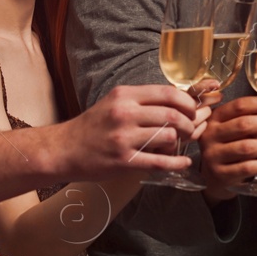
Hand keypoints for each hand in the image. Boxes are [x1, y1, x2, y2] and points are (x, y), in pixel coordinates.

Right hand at [67, 84, 197, 178]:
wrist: (63, 149)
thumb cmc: (92, 127)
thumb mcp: (113, 103)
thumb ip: (141, 101)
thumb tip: (176, 102)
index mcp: (124, 95)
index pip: (168, 93)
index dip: (187, 102)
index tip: (193, 110)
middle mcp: (124, 113)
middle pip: (172, 114)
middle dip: (189, 123)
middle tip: (190, 130)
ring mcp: (124, 138)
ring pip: (168, 136)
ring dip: (180, 142)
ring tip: (180, 145)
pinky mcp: (123, 161)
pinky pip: (159, 162)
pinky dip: (177, 163)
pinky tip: (184, 162)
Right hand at [199, 96, 256, 190]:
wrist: (212, 176)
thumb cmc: (228, 145)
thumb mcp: (232, 127)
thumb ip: (250, 118)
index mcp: (214, 118)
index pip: (239, 106)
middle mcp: (210, 135)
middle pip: (244, 125)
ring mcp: (213, 156)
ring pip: (247, 147)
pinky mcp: (221, 174)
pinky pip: (247, 168)